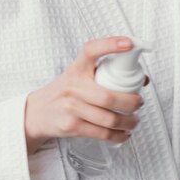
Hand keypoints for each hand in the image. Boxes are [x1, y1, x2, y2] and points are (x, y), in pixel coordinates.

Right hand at [24, 36, 148, 155]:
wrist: (38, 112)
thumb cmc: (64, 91)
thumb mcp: (79, 74)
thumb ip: (105, 73)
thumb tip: (141, 79)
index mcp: (77, 68)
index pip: (92, 50)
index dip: (111, 45)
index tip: (128, 43)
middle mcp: (74, 86)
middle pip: (108, 97)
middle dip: (131, 102)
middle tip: (139, 102)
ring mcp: (72, 107)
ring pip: (109, 119)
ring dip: (128, 122)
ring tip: (134, 120)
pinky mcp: (72, 126)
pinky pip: (102, 134)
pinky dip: (118, 135)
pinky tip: (123, 132)